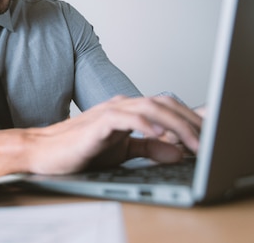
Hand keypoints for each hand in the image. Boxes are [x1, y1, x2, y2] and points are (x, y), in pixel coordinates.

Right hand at [23, 95, 201, 174]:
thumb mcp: (122, 151)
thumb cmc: (79, 149)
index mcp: (128, 109)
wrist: (45, 151)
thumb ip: (148, 149)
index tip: (207, 135)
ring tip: (193, 142)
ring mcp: (109, 111)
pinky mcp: (97, 123)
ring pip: (150, 107)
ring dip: (175, 125)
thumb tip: (177, 151)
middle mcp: (121, 105)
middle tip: (208, 140)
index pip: (165, 106)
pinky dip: (145, 125)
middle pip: (163, 103)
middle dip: (189, 120)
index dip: (189, 118)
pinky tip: (159, 135)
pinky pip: (125, 118)